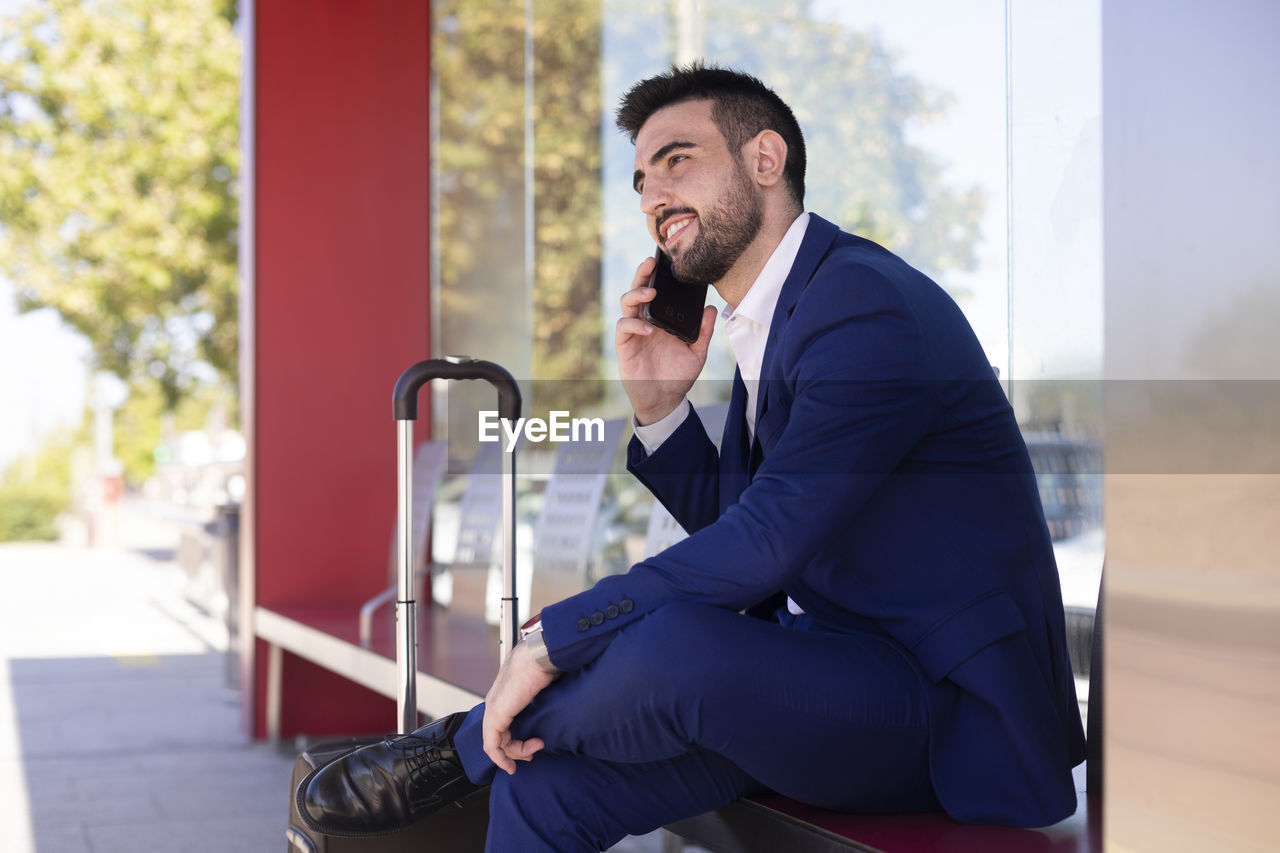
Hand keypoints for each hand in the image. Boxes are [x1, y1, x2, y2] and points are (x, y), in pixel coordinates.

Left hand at [482, 640, 557, 774]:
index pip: (502, 725)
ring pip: (495, 744)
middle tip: (534, 752)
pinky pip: (492, 745)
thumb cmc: (545, 663)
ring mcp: (494, 708)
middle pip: (498, 737)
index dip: (516, 741)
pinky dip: (501, 758)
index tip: (534, 745)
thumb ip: (541, 698)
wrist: (541, 654)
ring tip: (536, 747)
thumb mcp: (543, 685)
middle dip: (517, 750)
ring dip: (516, 753)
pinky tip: (512, 764)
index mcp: (505, 695)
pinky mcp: (497, 714)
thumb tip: (554, 706)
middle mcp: (495, 702)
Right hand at [616, 256, 717, 424]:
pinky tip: (648, 329)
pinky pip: (624, 327)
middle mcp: (645, 320)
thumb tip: (712, 308)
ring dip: (637, 294)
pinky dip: (634, 324)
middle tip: (651, 262)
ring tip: (651, 293)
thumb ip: (703, 331)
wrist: (665, 400)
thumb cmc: (678, 375)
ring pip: (627, 303)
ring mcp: (634, 331)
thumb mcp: (697, 352)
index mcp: (661, 318)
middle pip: (639, 289)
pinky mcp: (624, 345)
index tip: (666, 260)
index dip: (658, 275)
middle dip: (643, 273)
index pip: (657, 289)